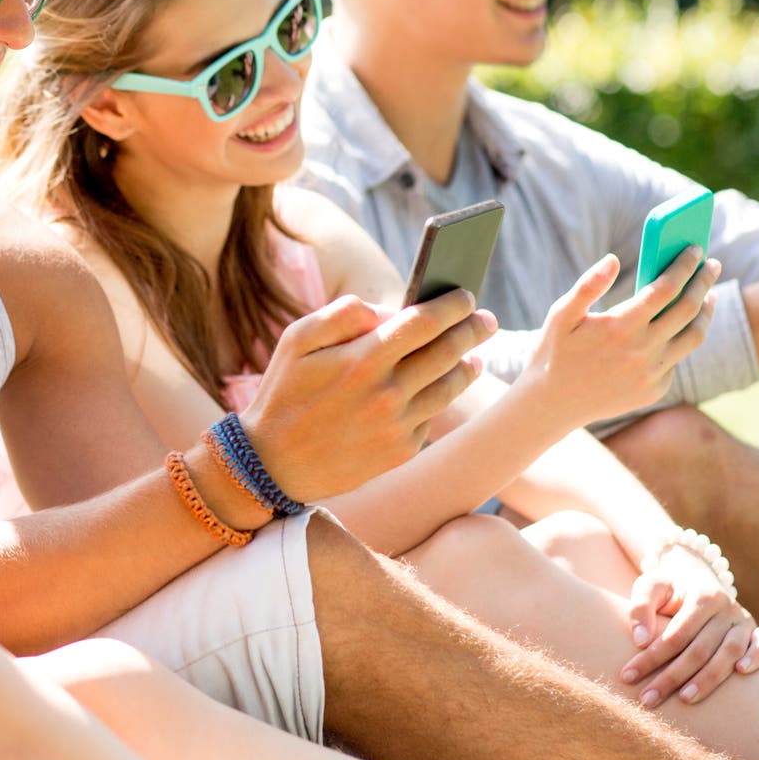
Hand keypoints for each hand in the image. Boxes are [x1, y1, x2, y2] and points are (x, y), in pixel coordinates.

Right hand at [246, 291, 494, 502]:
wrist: (272, 465)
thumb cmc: (283, 393)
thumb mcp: (296, 340)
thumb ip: (342, 314)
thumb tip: (386, 310)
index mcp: (363, 359)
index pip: (425, 322)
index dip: (452, 305)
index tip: (465, 295)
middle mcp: (387, 393)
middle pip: (449, 352)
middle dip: (473, 330)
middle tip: (485, 319)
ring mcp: (397, 426)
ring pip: (449, 387)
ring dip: (467, 366)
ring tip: (473, 355)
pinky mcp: (401, 452)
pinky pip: (431, 417)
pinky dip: (438, 398)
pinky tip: (439, 388)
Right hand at [519, 250, 718, 424]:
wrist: (553, 403)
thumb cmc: (556, 351)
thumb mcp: (561, 314)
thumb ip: (588, 285)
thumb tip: (613, 259)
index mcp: (619, 327)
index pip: (665, 289)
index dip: (683, 266)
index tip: (694, 250)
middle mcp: (641, 351)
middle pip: (688, 309)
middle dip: (703, 281)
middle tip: (712, 265)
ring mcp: (651, 374)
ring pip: (693, 337)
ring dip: (705, 312)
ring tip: (709, 296)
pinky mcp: (654, 390)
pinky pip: (676, 360)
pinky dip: (681, 340)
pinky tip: (677, 328)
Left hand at [620, 545, 758, 707]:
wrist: (695, 576)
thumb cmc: (668, 589)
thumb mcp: (649, 587)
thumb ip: (640, 607)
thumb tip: (640, 640)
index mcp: (701, 595)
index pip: (675, 634)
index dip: (651, 657)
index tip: (627, 677)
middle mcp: (725, 607)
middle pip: (699, 649)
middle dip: (671, 677)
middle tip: (647, 699)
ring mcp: (742, 619)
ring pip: (729, 653)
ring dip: (708, 679)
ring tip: (684, 699)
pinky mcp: (754, 629)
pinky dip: (757, 657)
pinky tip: (741, 673)